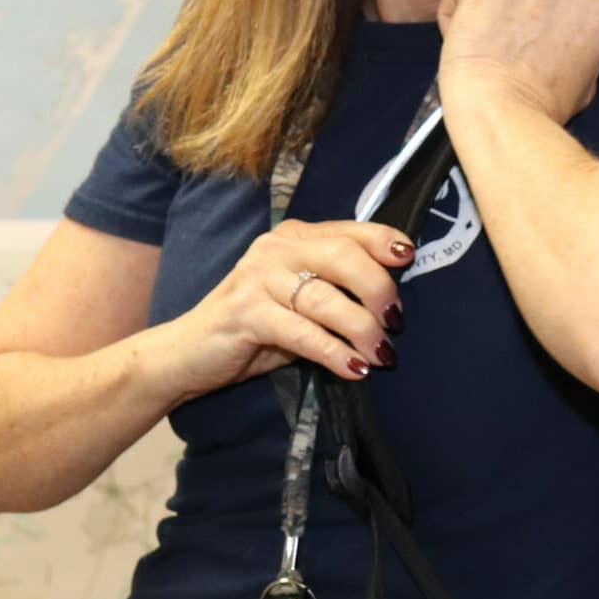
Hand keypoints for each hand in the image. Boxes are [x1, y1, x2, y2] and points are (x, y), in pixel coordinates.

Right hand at [165, 219, 412, 399]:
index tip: (409, 258)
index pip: (350, 230)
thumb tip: (394, 300)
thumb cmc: (257, 325)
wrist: (189, 353)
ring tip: (383, 354)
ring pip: (326, 299)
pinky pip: (303, 333)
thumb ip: (337, 288)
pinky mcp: (245, 314)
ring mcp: (257, 279)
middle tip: (395, 322)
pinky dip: (335, 353)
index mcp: (294, 236)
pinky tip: (355, 368)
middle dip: (379, 290)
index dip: (384, 241)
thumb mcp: (300, 300)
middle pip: (343, 257)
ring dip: (362, 329)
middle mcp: (275, 249)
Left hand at [436, 0, 598, 124]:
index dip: (561, 29)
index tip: (547, 51)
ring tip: (489, 47)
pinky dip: (458, 11)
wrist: (501, 110)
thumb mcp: (588, 80)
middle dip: (530, 12)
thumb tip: (566, 41)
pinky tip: (463, 38)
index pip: (582, 7)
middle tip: (515, 49)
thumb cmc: (543, 108)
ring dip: (496, 9)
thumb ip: (584, 47)